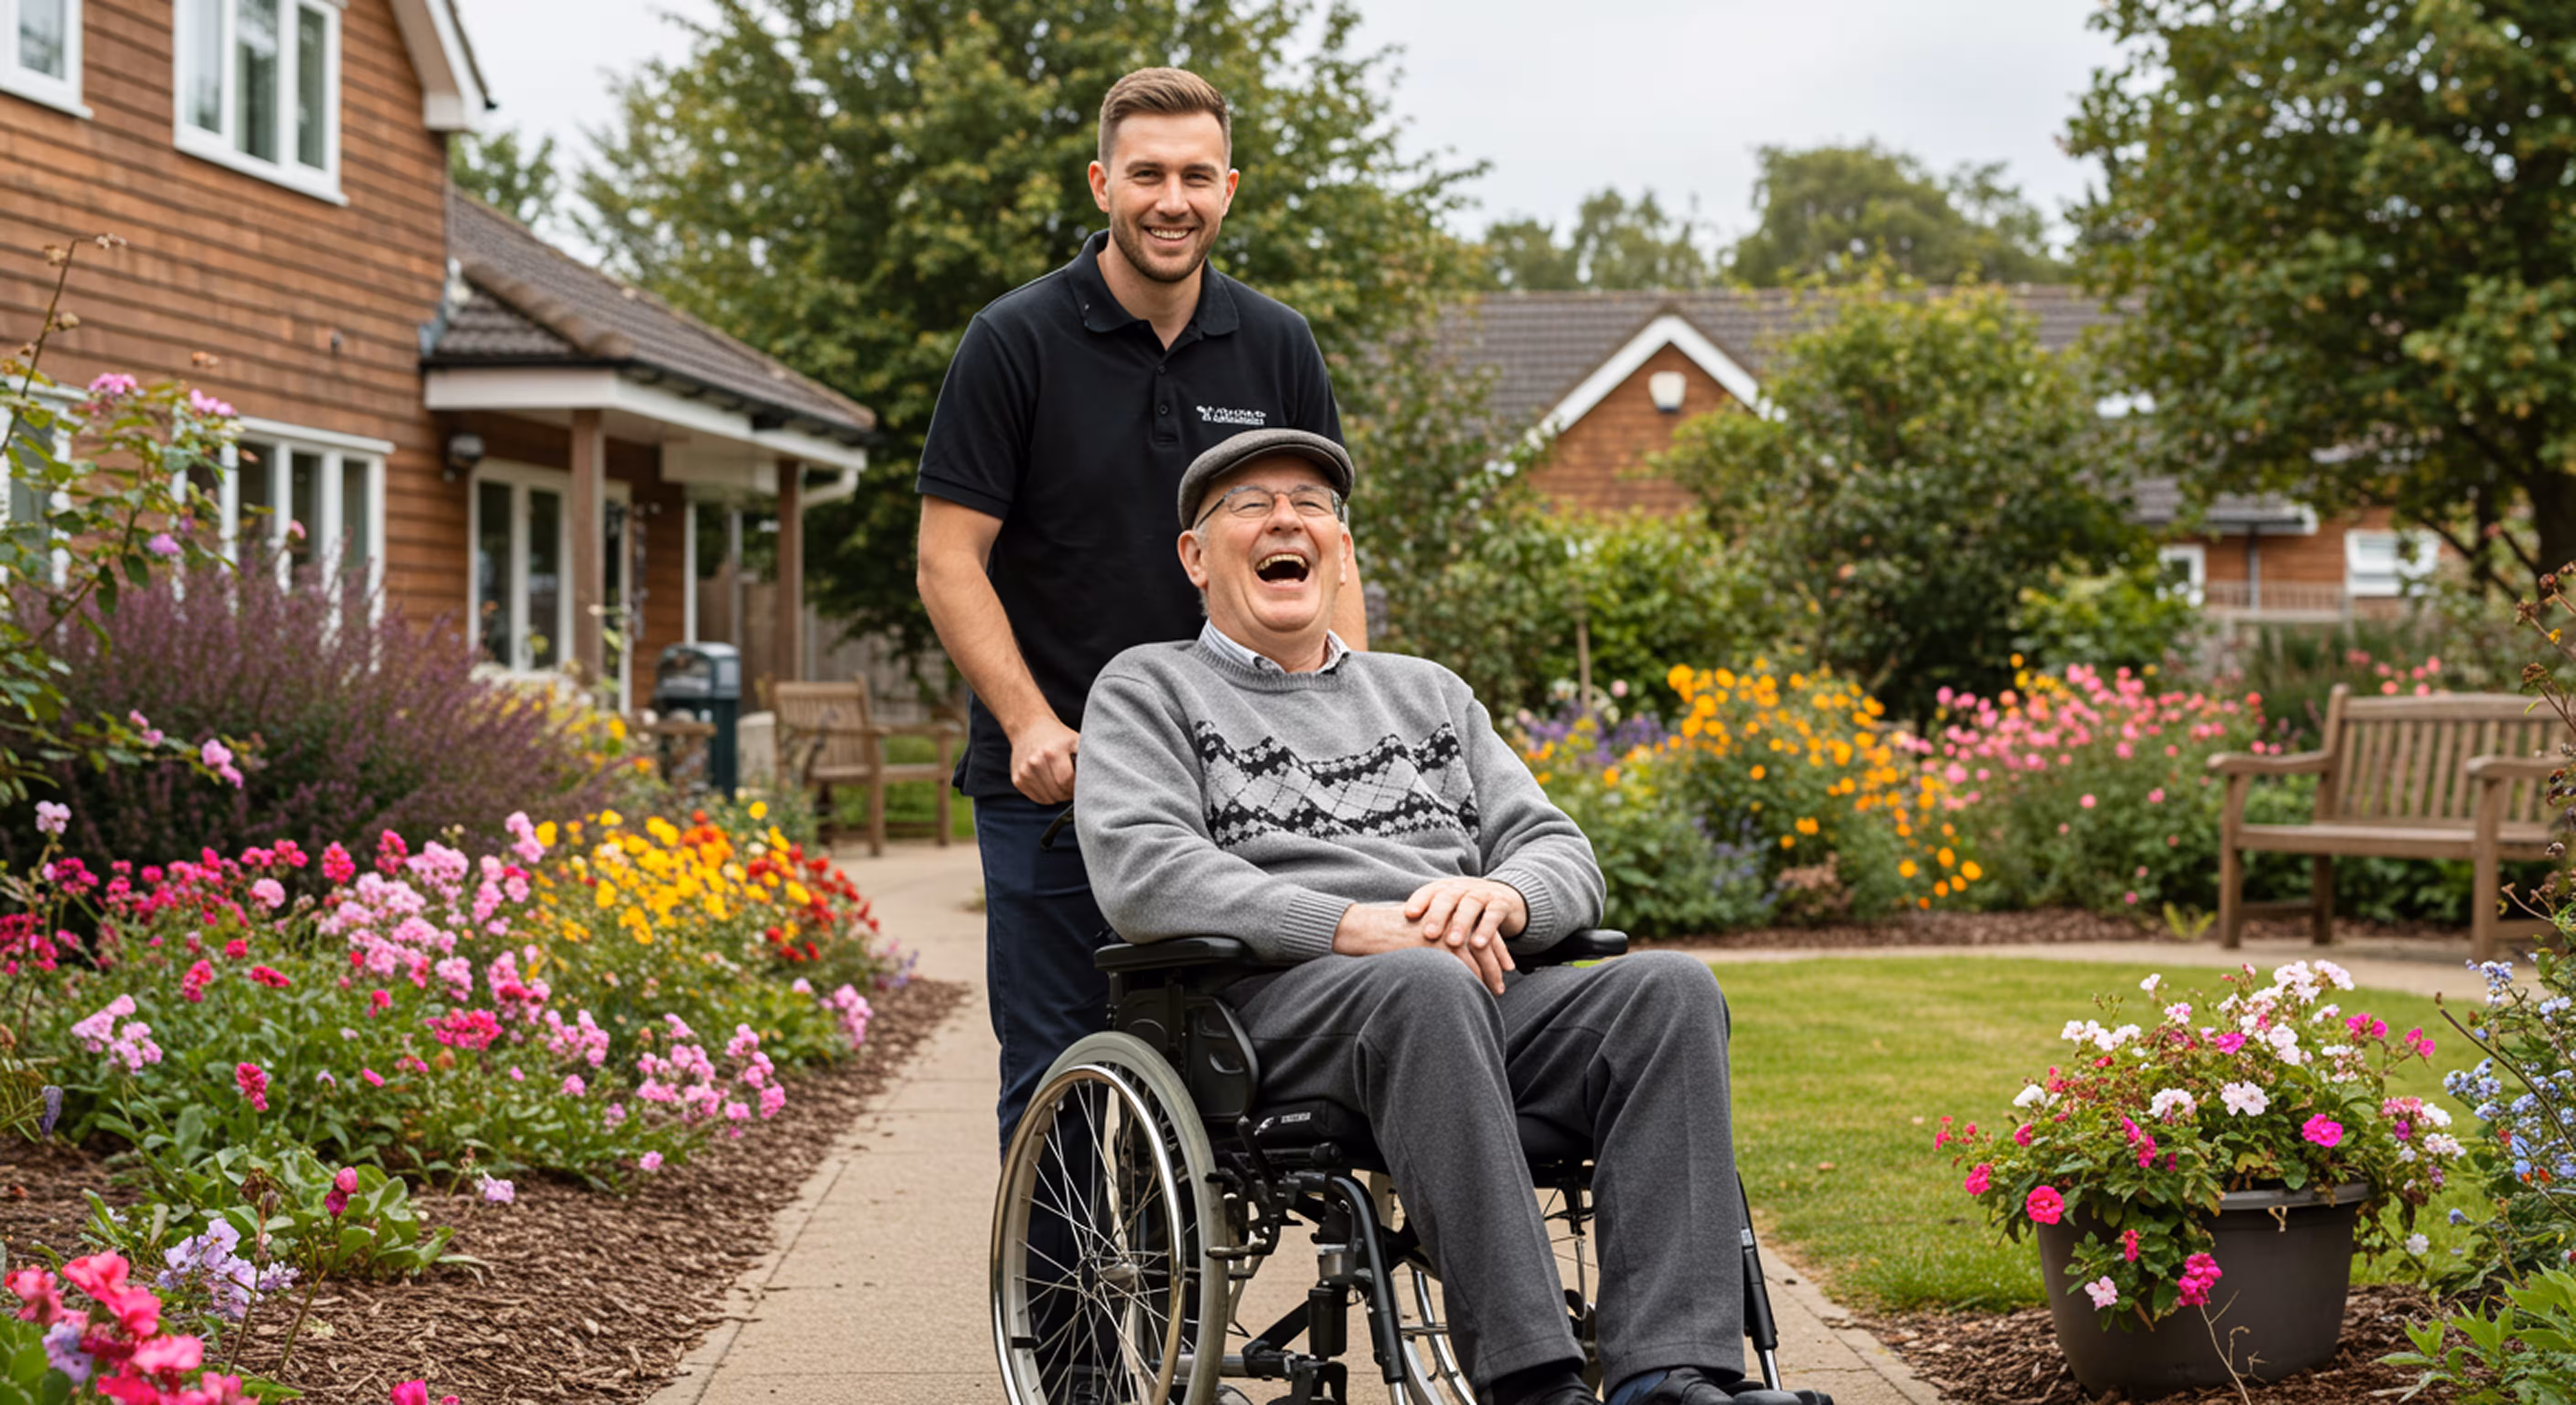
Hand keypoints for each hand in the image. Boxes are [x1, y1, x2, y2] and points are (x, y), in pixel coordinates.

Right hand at [1008, 716, 1079, 804]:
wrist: (1029, 728)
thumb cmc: (1058, 737)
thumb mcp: (1075, 741)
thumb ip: (1087, 758)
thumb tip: (1101, 778)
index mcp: (1051, 753)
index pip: (1067, 783)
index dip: (1076, 787)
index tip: (1081, 783)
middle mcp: (1035, 763)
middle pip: (1058, 793)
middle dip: (1069, 792)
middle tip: (1072, 783)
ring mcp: (1024, 773)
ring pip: (1048, 799)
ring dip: (1058, 795)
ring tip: (1061, 780)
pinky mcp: (1017, 780)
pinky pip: (1038, 798)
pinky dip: (1047, 794)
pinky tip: (1049, 781)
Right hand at [1332, 902, 1508, 994]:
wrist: (1370, 929)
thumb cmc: (1392, 930)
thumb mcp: (1423, 926)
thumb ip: (1441, 932)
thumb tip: (1455, 949)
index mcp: (1452, 911)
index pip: (1483, 929)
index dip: (1497, 948)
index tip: (1505, 964)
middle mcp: (1453, 918)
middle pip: (1486, 941)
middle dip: (1498, 962)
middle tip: (1504, 980)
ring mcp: (1447, 930)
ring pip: (1479, 953)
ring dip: (1491, 974)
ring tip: (1497, 990)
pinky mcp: (1439, 944)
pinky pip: (1464, 964)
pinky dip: (1474, 978)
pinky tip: (1478, 989)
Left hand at [1404, 878, 1524, 988]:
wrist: (1505, 897)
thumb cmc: (1465, 909)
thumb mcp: (1448, 910)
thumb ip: (1426, 920)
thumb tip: (1395, 937)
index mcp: (1446, 888)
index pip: (1429, 892)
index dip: (1419, 901)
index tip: (1407, 914)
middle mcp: (1463, 888)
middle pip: (1448, 897)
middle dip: (1438, 915)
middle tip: (1429, 934)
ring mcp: (1483, 894)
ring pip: (1470, 905)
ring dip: (1461, 923)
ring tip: (1453, 943)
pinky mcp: (1501, 904)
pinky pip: (1494, 915)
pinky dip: (1486, 929)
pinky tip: (1478, 945)